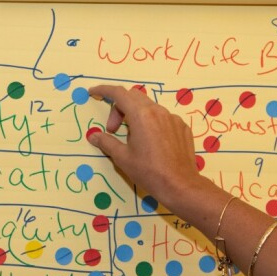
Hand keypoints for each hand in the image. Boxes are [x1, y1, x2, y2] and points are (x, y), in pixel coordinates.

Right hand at [88, 84, 208, 210]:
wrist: (179, 185)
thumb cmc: (148, 171)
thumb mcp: (122, 158)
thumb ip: (106, 142)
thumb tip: (94, 136)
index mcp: (141, 115)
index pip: (119, 93)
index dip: (104, 90)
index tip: (93, 93)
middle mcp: (158, 111)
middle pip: (134, 97)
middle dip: (119, 108)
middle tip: (113, 129)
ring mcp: (173, 118)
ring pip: (150, 107)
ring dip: (136, 116)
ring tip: (133, 139)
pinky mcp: (182, 127)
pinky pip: (163, 118)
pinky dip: (152, 124)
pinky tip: (152, 144)